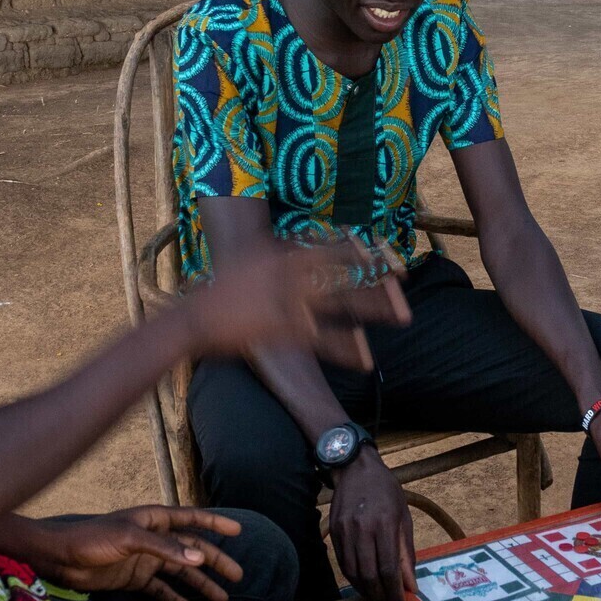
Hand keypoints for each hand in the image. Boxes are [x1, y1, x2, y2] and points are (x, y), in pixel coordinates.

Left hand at [7, 508, 245, 600]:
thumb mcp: (130, 540)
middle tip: (238, 576)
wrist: (60, 557)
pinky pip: (162, 591)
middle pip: (192, 550)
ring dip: (200, 584)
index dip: (215, 523)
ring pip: (181, 573)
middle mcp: (154, 539)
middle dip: (215, 562)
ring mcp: (145, 560)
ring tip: (222, 600)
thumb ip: (165, 549)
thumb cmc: (91, 539)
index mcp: (154, 520)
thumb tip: (199, 557)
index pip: (192, 519)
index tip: (239, 530)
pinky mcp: (134, 579)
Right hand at [189, 237, 410, 369]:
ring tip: (403, 317)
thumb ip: (282, 253)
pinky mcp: (286, 332)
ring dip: (375, 310)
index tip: (387, 249)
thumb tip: (305, 242)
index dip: (363, 249)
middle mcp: (291, 275)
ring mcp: (290, 303)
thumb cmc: (224, 290)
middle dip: (378, 279)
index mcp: (284, 256)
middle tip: (405, 283)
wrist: (195, 318)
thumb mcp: (254, 260)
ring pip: (343, 305)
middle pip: (345, 274)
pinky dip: (347, 350)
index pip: (332, 247)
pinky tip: (367, 358)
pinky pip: (325, 341)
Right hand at [326, 449, 416, 600]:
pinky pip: (342, 563)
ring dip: (365, 590)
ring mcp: (344, 531)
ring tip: (377, 596)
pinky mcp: (333, 532)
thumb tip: (410, 585)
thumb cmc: (386, 491)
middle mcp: (361, 529)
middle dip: (380, 596)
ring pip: (352, 572)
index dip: (394, 593)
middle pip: (369, 575)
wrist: (356, 468)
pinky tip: (363, 581)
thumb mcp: (403, 518)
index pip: (388, 568)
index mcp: (384, 524)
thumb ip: (406, 553)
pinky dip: (353, 578)